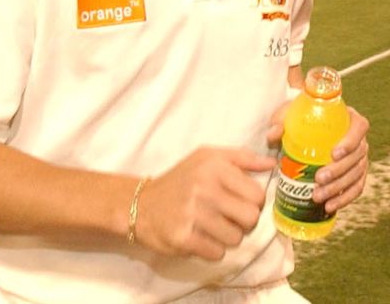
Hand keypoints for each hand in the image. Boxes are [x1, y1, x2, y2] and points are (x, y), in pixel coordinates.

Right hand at [133, 147, 274, 260]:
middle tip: (222, 216)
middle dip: (240, 222)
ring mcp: (192, 213)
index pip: (258, 196)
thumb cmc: (180, 180)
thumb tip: (272, 164)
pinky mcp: (184, 237)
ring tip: (208, 225)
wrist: (141, 204)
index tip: (234, 201)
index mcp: (212, 165)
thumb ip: (241, 158)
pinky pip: (218, 253)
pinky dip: (210, 249)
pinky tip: (197, 236)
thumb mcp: (205, 158)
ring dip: (225, 237)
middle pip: (251, 219)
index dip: (250, 202)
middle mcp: (203, 187)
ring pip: (236, 239)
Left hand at [267, 99, 369, 214]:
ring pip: (355, 175)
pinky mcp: (355, 174)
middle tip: (319, 179)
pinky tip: (329, 206)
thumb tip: (273, 134)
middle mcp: (359, 139)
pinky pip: (355, 188)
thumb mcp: (289, 114)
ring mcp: (359, 158)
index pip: (359, 128)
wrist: (304, 126)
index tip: (334, 153)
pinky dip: (344, 199)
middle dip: (338, 171)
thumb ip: (280, 121)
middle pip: (357, 157)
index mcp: (348, 119)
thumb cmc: (299, 116)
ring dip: (338, 188)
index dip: (350, 142)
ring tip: (318, 196)